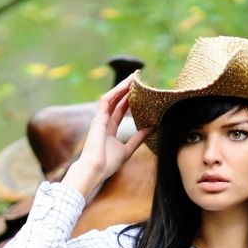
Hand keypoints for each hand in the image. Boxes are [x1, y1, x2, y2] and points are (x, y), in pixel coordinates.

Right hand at [62, 73, 152, 197]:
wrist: (95, 170)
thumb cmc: (108, 164)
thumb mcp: (128, 149)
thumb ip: (139, 138)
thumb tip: (152, 128)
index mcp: (110, 130)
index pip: (120, 110)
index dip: (129, 100)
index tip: (139, 91)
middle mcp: (104, 122)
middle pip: (116, 101)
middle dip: (126, 89)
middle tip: (137, 78)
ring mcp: (99, 120)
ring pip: (111, 98)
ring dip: (121, 87)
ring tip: (133, 77)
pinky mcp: (97, 119)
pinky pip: (105, 101)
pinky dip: (114, 92)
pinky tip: (124, 85)